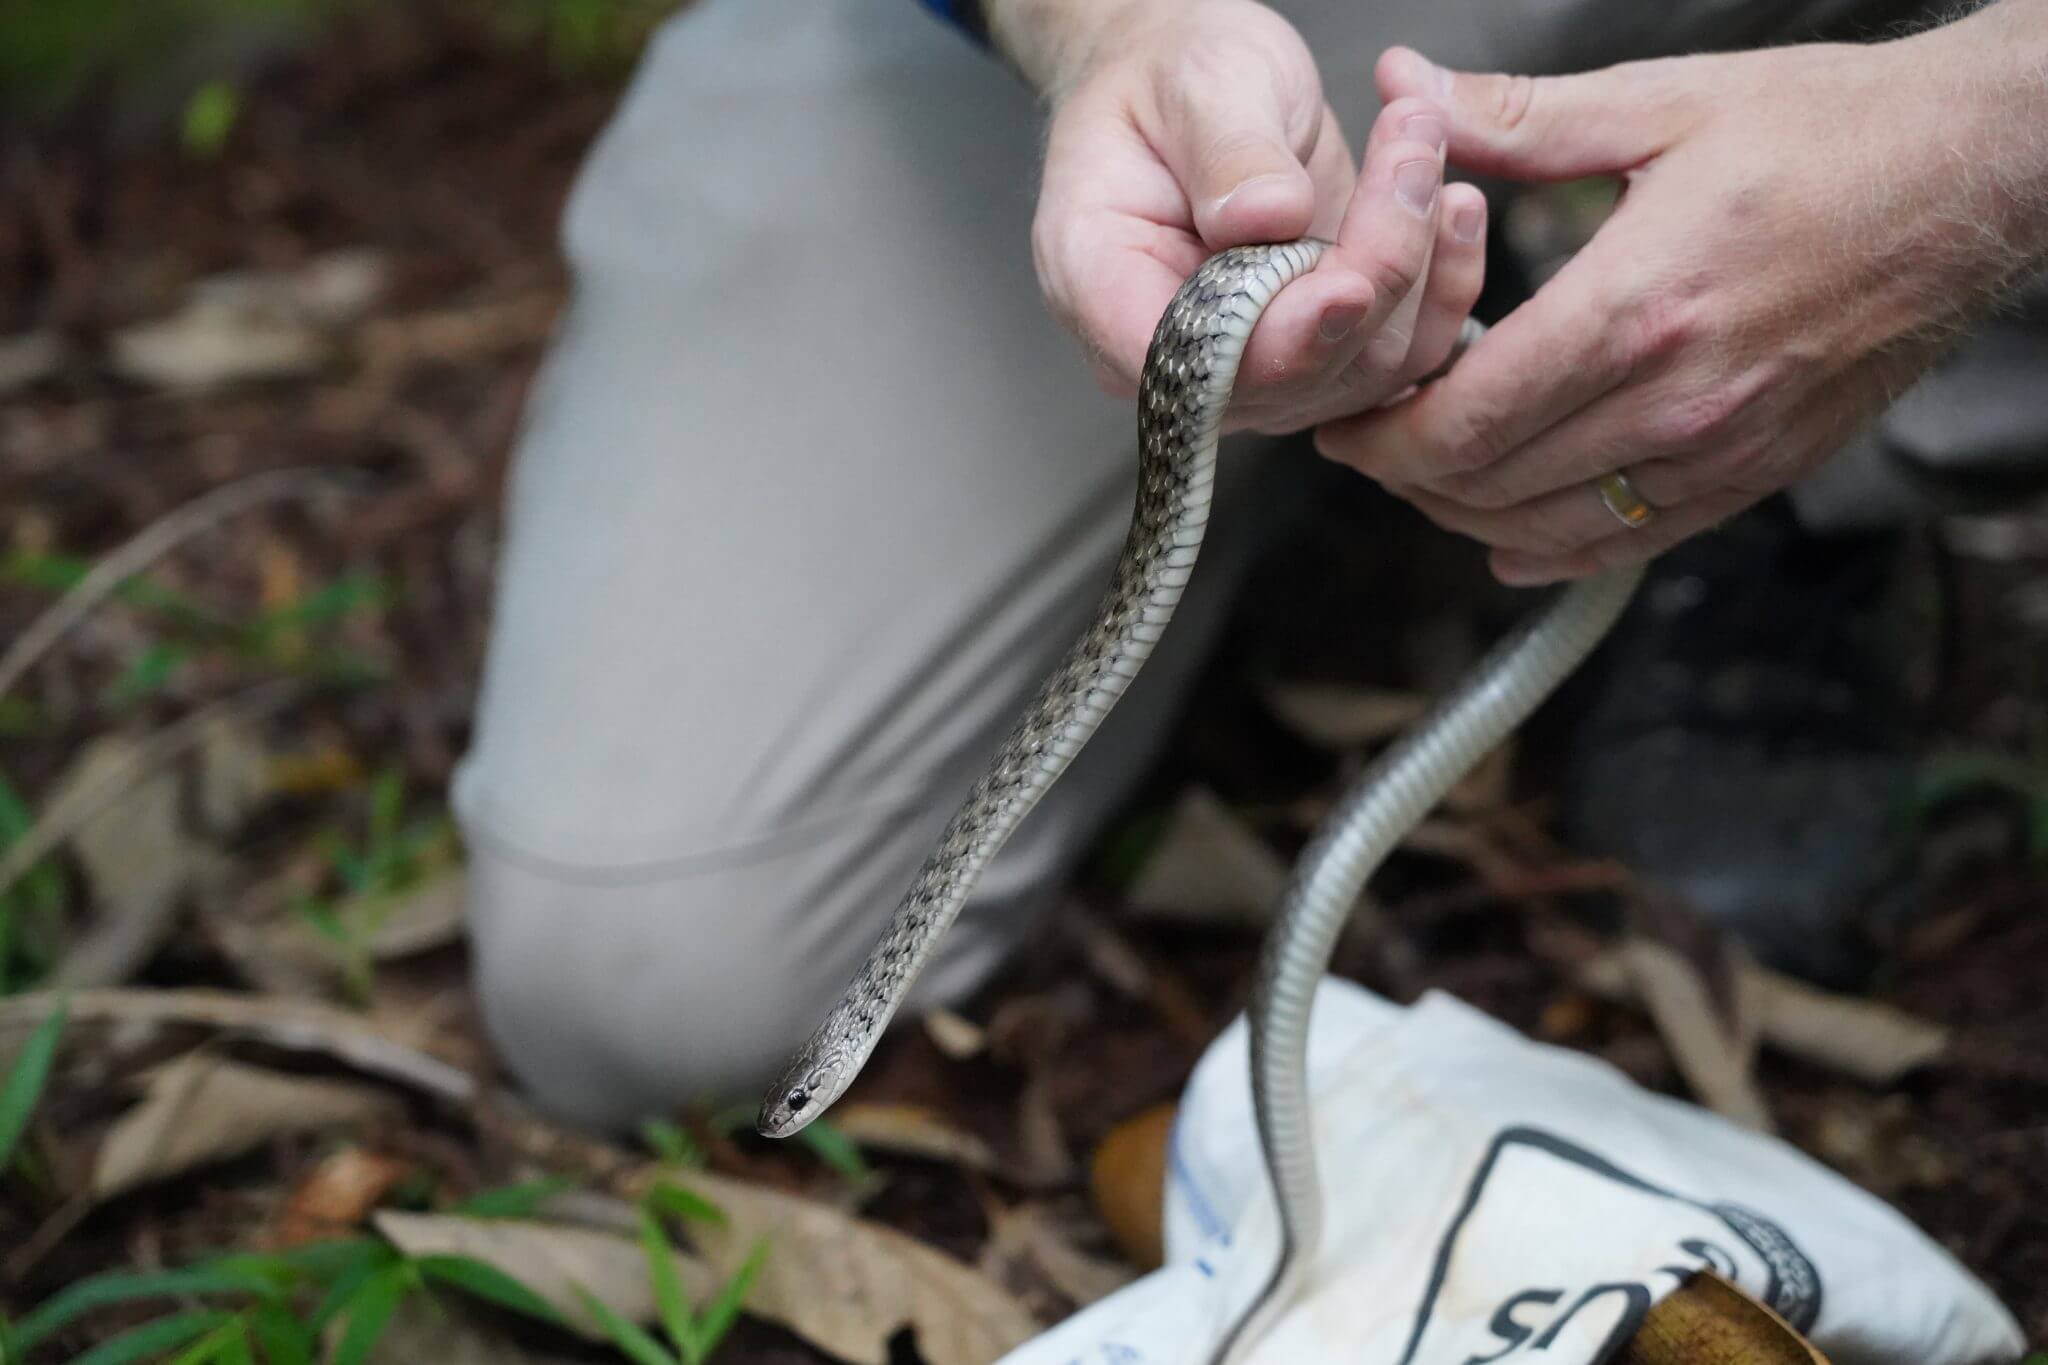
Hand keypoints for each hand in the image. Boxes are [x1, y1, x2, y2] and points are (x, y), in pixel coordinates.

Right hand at [1027, 0, 1488, 432]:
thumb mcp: (1191, 83)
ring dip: (1422, 264)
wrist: (1191, 87)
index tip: (1349, 282)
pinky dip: (1441, 284)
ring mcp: (1252, 364)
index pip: (1187, 361)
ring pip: (1363, 369)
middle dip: (1374, 267)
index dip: (1275, 341)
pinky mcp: (1316, 350)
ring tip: (1425, 148)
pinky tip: (1451, 205)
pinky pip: (1399, 353)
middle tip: (1412, 150)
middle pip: (1295, 370)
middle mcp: (1177, 351)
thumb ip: (1226, 153)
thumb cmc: (1166, 79)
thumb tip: (1265, 218)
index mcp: (1103, 287)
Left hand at [1318, 28, 2047, 583]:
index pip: (1466, 420)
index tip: (1343, 420)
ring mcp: (1722, 450)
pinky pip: (1630, 546)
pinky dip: (1554, 551)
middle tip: (1370, 438)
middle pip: (1490, 486)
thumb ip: (1514, 118)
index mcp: (1636, 309)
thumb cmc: (1828, 130)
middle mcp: (1677, 401)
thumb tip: (1404, 90)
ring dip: (1466, 513)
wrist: (1977, 177)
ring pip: (1547, 531)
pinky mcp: (1759, 474)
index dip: (1381, 438)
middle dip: (1407, 473)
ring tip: (1429, 469)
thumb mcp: (1659, 104)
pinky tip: (1512, 538)